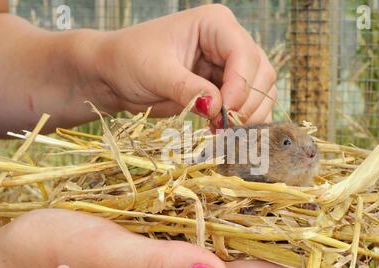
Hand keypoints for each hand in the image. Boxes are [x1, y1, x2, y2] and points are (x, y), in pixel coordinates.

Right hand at [0, 209, 290, 267]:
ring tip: (270, 178)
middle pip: (250, 265)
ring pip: (231, 245)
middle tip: (294, 187)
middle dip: (277, 231)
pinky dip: (220, 209)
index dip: (286, 256)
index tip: (309, 219)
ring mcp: (175, 263)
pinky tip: (225, 185)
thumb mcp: (105, 261)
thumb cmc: (53, 260)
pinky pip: (204, 231)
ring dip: (252, 216)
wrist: (18, 258)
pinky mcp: (161, 245)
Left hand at [87, 4, 275, 126]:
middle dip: (247, 104)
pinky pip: (249, 107)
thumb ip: (188, 88)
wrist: (116, 75)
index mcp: (214, 24)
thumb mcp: (156, 72)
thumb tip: (217, 108)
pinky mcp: (226, 89)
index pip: (244, 54)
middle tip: (224, 128)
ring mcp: (230, 67)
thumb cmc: (129, 60)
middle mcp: (229, 42)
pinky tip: (220, 132)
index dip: (241, 85)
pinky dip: (241, 123)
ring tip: (221, 132)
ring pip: (262, 92)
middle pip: (261, 73)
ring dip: (248, 117)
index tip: (224, 112)